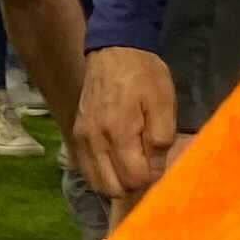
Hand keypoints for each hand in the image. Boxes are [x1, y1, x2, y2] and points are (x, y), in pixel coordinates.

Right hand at [70, 45, 181, 205]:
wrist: (114, 51)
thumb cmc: (144, 76)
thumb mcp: (164, 103)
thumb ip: (161, 139)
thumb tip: (156, 169)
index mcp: (119, 132)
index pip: (135, 178)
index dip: (153, 178)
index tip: (162, 165)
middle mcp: (95, 140)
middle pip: (112, 187)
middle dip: (133, 186)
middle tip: (147, 169)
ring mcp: (82, 138)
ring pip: (96, 182)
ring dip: (116, 183)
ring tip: (132, 168)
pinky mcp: (76, 134)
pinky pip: (86, 168)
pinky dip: (101, 174)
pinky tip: (115, 163)